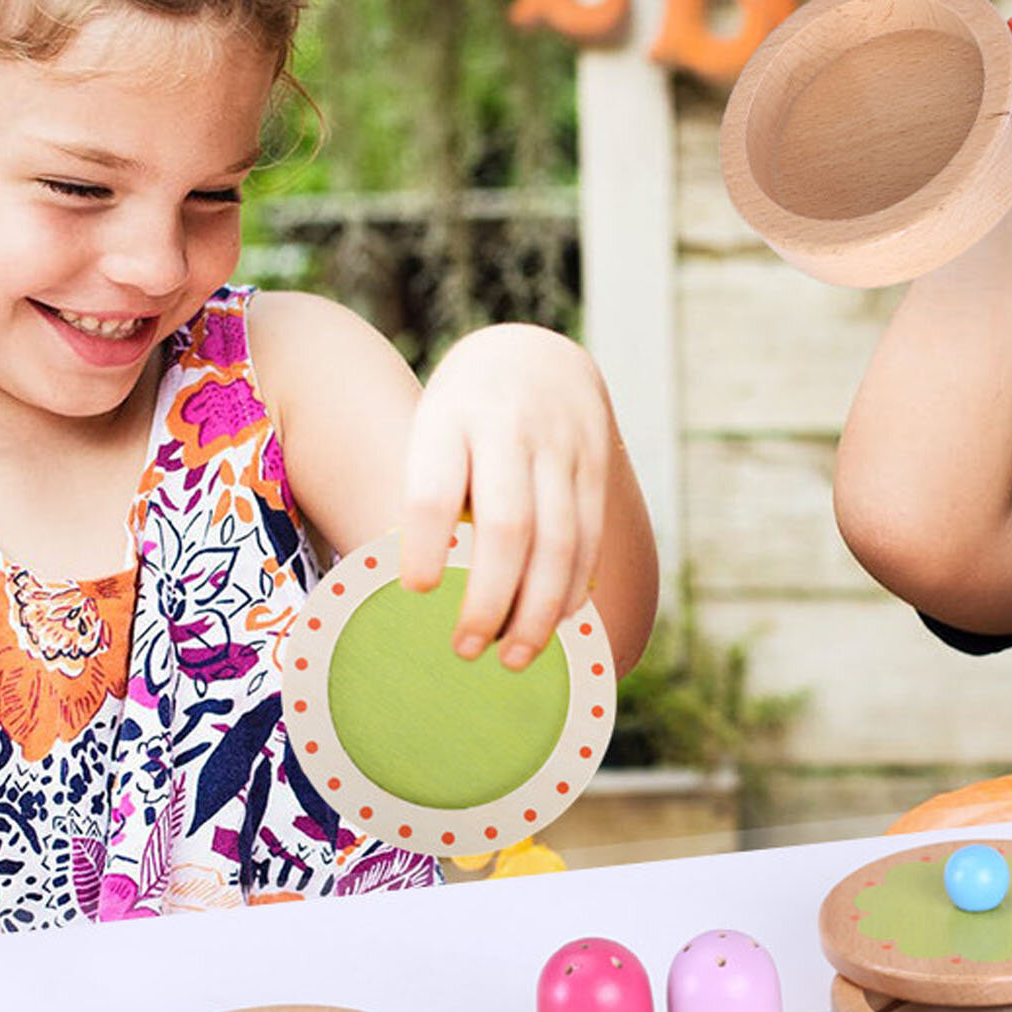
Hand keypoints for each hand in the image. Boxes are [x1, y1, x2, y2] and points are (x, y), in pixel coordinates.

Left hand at [398, 323, 611, 668]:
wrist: (534, 353)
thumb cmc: (462, 416)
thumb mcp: (431, 431)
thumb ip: (431, 495)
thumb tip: (424, 597)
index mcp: (450, 419)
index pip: (437, 488)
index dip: (427, 545)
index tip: (417, 591)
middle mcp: (509, 428)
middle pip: (506, 525)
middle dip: (489, 598)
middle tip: (467, 649)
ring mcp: (560, 445)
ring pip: (558, 540)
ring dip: (537, 609)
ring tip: (514, 657)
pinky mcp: (595, 464)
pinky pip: (589, 536)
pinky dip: (572, 587)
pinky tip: (554, 621)